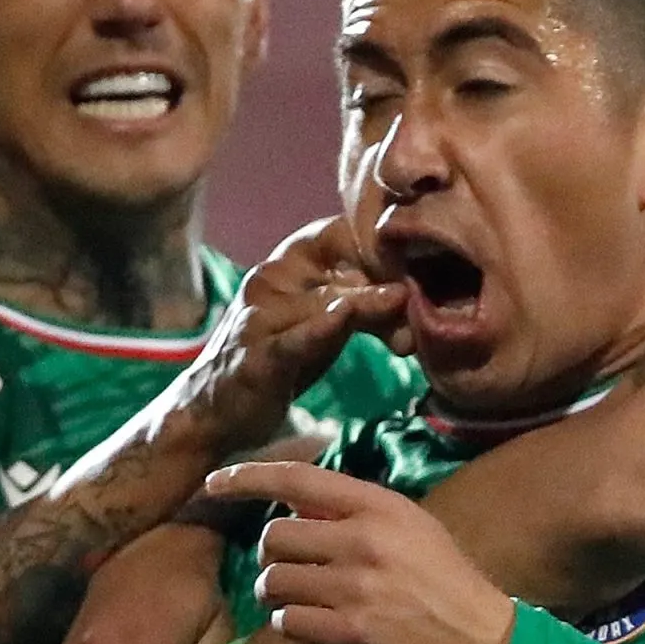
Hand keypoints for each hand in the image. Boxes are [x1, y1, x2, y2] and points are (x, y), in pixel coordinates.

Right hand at [178, 216, 407, 452]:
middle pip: (341, 259)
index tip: (430, 261)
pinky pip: (293, 338)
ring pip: (325, 297)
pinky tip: (344, 318)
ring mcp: (261, 317)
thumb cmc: (277, 360)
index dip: (388, 241)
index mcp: (289, 264)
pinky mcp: (256, 358)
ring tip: (406, 302)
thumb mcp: (325, 324)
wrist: (212, 413)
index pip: (344, 230)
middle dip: (388, 272)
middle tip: (432, 290)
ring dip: (369, 301)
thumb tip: (418, 294)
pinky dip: (320, 327)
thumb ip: (365, 304)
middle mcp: (273, 279)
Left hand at [204, 461, 517, 643]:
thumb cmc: (443, 578)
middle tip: (293, 570)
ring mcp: (355, 588)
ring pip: (273, 582)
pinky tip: (317, 627)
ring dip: (278, 595)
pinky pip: (287, 622)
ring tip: (305, 601)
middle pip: (274, 537)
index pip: (295, 479)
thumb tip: (291, 505)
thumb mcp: (409, 525)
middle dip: (273, 556)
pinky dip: (292, 625)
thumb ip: (354, 511)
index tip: (211, 482)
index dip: (246, 477)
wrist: (483, 639)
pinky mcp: (350, 632)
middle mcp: (362, 541)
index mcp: (377, 506)